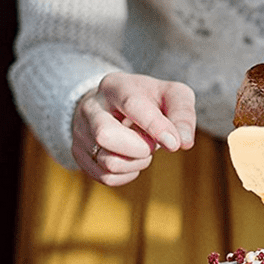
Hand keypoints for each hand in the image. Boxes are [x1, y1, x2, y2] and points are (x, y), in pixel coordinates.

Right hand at [71, 72, 195, 185]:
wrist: (115, 105)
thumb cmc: (151, 100)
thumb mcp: (173, 95)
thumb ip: (182, 114)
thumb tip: (184, 142)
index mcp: (116, 86)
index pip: (132, 105)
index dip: (155, 127)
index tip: (174, 144)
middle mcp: (91, 106)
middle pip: (106, 135)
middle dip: (139, 148)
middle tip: (152, 143)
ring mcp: (81, 131)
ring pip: (108, 162)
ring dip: (137, 163)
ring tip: (143, 149)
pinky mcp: (80, 153)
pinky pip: (106, 177)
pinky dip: (127, 174)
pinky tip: (132, 159)